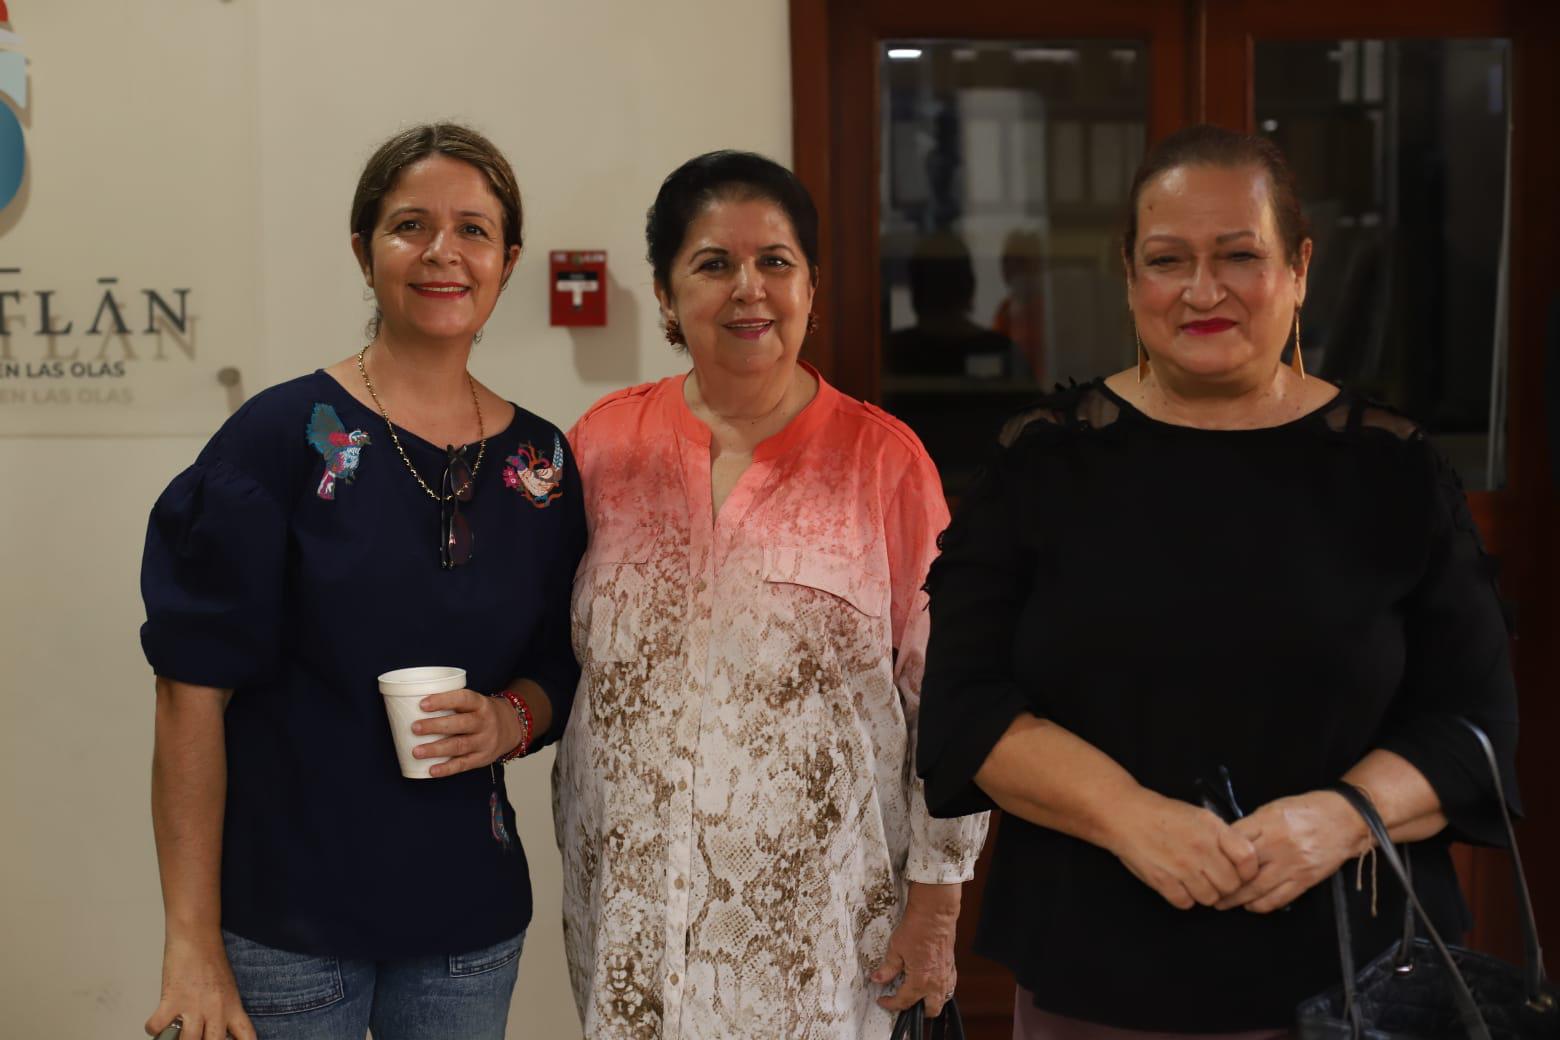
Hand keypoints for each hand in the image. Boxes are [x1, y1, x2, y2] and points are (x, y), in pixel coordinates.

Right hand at [145, 932, 254, 1039]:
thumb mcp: (227, 988)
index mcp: (232, 1006)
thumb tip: (213, 1029)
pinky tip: (156, 1023)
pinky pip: (158, 1027)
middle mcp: (216, 1010)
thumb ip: (223, 1010)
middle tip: (196, 1038)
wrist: (197, 937)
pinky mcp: (172, 999)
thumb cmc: (211, 959)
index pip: (246, 1035)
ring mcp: (194, 1006)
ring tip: (175, 1035)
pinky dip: (154, 1029)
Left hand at [413, 688, 520, 777]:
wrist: (511, 728)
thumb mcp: (475, 702)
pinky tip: (431, 770)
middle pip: (460, 724)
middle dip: (436, 726)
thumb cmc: (481, 713)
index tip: (422, 704)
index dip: (443, 701)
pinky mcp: (482, 759)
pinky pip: (463, 765)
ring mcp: (485, 742)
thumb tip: (412, 707)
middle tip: (414, 728)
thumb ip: (453, 704)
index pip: (463, 699)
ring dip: (436, 749)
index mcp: (481, 704)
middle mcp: (485, 722)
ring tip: (416, 751)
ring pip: (460, 745)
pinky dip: (447, 769)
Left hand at [871, 882, 960, 1017]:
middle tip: (903, 1001)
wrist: (935, 913)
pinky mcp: (952, 966)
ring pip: (942, 1000)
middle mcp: (937, 982)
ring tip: (917, 994)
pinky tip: (931, 982)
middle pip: (930, 1010)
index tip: (883, 1000)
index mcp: (921, 981)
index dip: (891, 1004)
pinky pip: (949, 987)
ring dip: (930, 1001)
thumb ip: (887, 968)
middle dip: (916, 1011)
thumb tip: (877, 979)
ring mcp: (947, 975)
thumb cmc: (917, 928)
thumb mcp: (895, 949)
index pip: (904, 1002)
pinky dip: (940, 990)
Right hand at [1104, 790, 1259, 908]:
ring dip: (1204, 893)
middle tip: (1212, 877)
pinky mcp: (1163, 881)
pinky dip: (1183, 897)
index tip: (1239, 871)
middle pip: (1230, 885)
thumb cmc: (1164, 814)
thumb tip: (1242, 861)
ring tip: (1193, 880)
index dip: (1247, 871)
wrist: (1125, 815)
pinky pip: (1185, 903)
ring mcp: (1181, 867)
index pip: (1247, 859)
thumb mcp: (1199, 816)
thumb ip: (1222, 837)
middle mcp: (1200, 849)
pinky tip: (1177, 883)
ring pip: (1210, 898)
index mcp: (1212, 829)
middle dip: (1224, 885)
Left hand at [1217, 790, 1368, 912]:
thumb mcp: (1274, 809)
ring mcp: (1292, 865)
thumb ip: (1253, 825)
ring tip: (1223, 903)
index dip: (1217, 853)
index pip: (1234, 840)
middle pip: (1242, 870)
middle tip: (1207, 890)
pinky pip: (1279, 898)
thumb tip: (1228, 841)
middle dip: (1222, 883)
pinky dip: (1261, 905)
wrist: (1345, 820)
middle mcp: (1278, 845)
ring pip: (1257, 889)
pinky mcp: (1305, 880)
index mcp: (1268, 822)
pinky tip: (1250, 906)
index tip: (1206, 861)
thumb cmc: (1306, 810)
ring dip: (1237, 900)